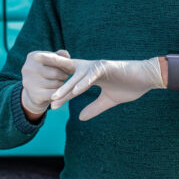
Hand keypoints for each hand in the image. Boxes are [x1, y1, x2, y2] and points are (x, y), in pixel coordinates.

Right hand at [20, 49, 74, 115]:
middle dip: (64, 75)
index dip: (64, 63)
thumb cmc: (45, 71)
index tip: (70, 66)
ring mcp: (30, 83)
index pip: (53, 58)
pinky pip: (53, 94)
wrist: (33, 91)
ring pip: (55, 83)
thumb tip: (66, 55)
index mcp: (33, 57)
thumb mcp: (50, 61)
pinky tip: (58, 91)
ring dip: (61, 83)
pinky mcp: (34, 95)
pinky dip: (58, 92)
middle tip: (66, 76)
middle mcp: (28, 69)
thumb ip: (59, 55)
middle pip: (55, 72)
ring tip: (60, 82)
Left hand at [49, 57, 164, 120]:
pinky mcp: (107, 67)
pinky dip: (84, 83)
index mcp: (89, 75)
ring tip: (54, 99)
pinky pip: (92, 76)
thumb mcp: (109, 101)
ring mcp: (98, 66)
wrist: (147, 78)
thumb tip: (80, 117)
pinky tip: (76, 91)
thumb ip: (94, 107)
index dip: (57, 86)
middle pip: (66, 67)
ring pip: (77, 77)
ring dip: (66, 88)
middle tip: (32, 61)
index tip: (45, 97)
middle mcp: (90, 68)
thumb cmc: (129, 86)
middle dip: (49, 63)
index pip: (69, 79)